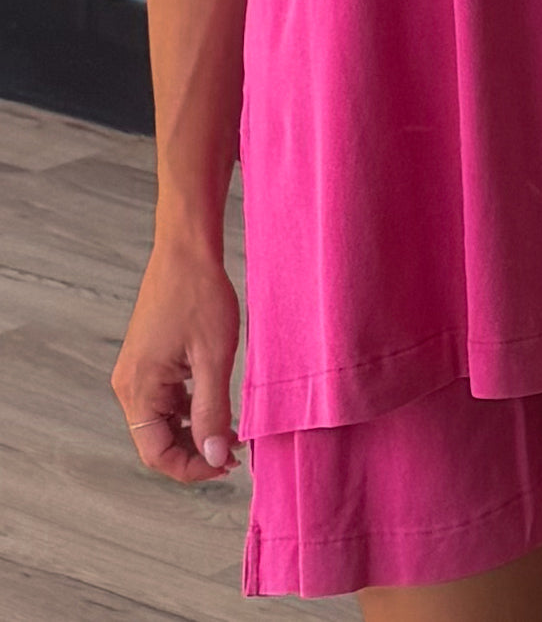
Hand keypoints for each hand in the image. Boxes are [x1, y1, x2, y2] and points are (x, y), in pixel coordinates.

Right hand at [110, 242, 244, 483]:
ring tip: (231, 428)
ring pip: (162, 422)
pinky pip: (165, 399)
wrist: (186, 250)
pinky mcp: (148, 359)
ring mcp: (136, 371)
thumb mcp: (214, 357)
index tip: (227, 464)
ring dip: (194, 431)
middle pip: (156, 441)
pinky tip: (216, 402)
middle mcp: (129, 384)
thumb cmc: (200, 295)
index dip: (192, 468)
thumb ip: (212, 411)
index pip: (156, 454)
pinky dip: (189, 409)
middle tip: (234, 450)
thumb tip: (214, 456)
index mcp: (138, 388)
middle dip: (195, 451)